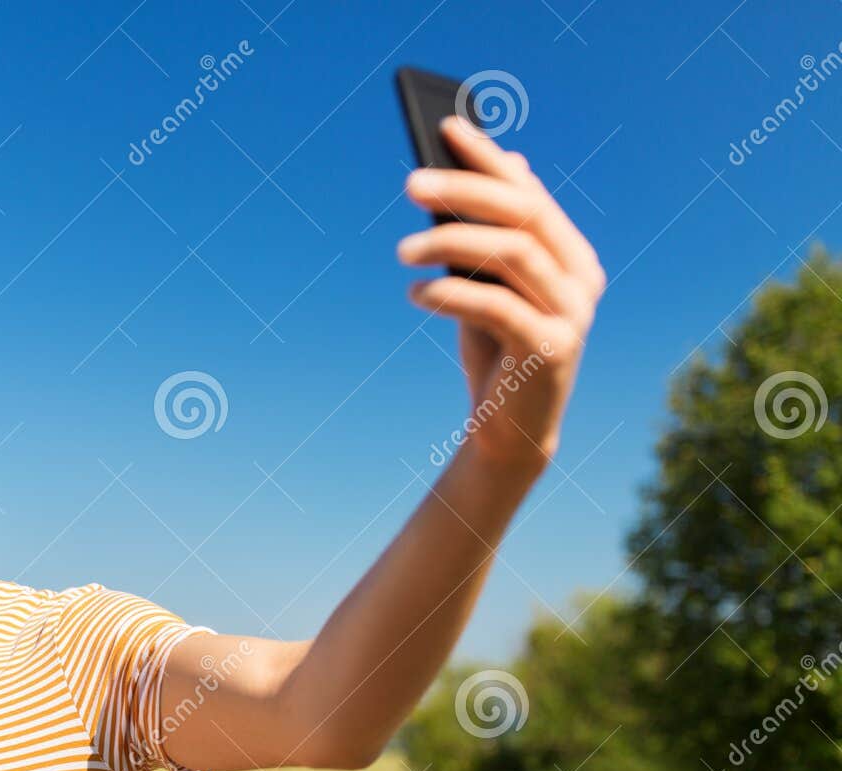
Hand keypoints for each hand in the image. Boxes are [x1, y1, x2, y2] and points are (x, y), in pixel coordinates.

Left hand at [398, 116, 605, 474]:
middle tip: (410, 182)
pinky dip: (452, 295)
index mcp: (571, 255)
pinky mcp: (552, 351)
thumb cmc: (496, 353)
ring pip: (512, 255)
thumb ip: (496, 233)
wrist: (510, 433)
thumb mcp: (489, 287)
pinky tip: (416, 295)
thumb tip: (505, 162)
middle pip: (523, 215)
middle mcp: (581, 278)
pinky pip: (498, 308)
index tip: (446, 126)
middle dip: (464, 190)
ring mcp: (573, 314)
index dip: (488, 158)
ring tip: (400, 249)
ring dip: (449, 243)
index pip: (528, 192)